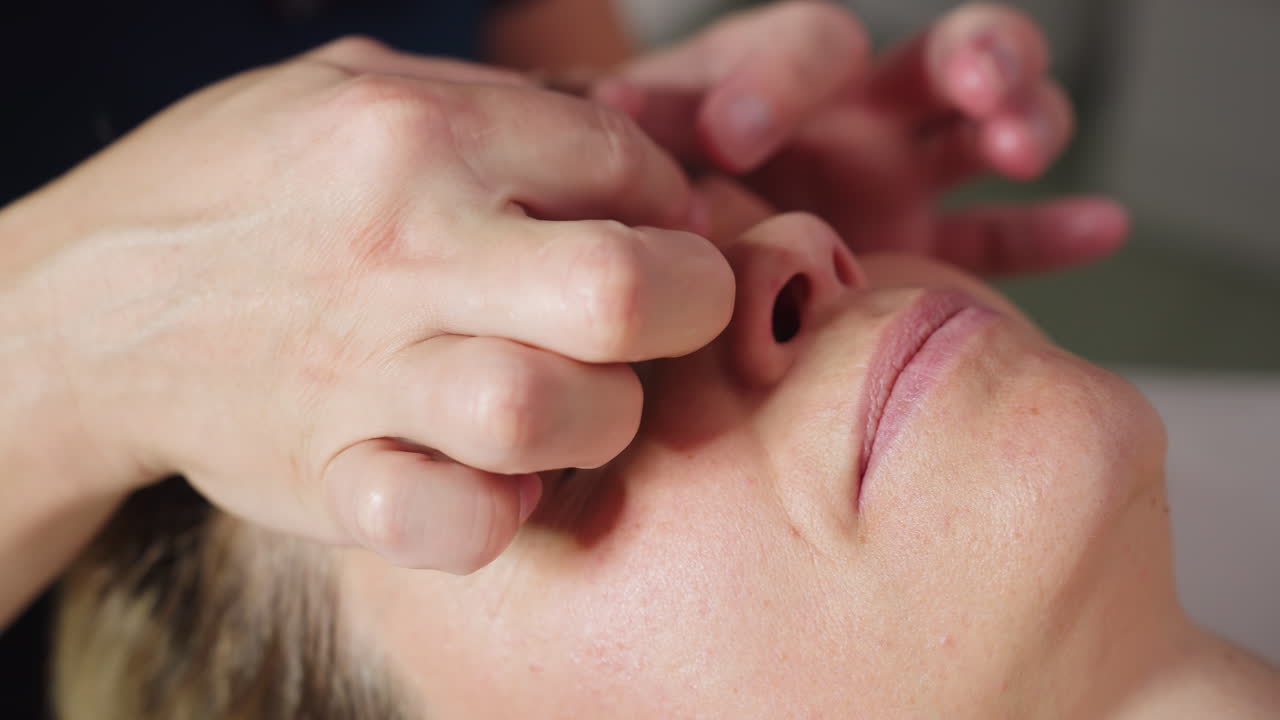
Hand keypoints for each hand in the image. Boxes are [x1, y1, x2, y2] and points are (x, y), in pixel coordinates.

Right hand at [5, 37, 731, 572]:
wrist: (87, 307)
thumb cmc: (247, 186)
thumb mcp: (355, 90)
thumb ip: (501, 107)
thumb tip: (641, 162)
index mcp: (418, 134)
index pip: (629, 169)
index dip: (669, 208)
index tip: (650, 235)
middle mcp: (399, 248)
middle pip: (621, 291)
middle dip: (686, 307)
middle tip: (662, 317)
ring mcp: (359, 371)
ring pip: (549, 412)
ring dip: (602, 416)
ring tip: (575, 400)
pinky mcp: (328, 476)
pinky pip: (459, 523)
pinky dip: (501, 513)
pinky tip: (501, 482)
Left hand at [595, 1, 1127, 274]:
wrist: (664, 226)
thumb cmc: (650, 172)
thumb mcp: (640, 140)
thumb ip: (643, 126)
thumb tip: (612, 113)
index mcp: (787, 73)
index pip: (811, 47)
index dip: (779, 86)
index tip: (731, 139)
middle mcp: (858, 113)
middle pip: (948, 54)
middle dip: (978, 56)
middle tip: (980, 85)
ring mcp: (900, 178)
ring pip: (991, 127)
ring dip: (1027, 119)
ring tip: (1024, 142)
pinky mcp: (916, 245)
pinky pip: (994, 235)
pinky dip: (1050, 230)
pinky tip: (1103, 226)